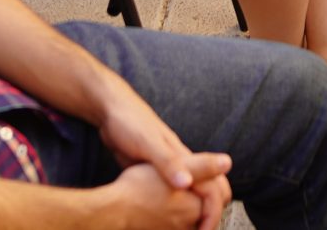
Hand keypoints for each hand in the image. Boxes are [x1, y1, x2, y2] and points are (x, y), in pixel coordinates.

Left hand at [97, 90, 231, 226]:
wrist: (111, 109)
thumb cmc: (129, 122)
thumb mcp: (147, 143)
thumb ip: (168, 162)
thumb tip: (186, 183)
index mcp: (185, 158)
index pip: (215, 188)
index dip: (214, 212)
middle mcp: (182, 163)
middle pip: (211, 190)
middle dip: (211, 213)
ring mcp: (168, 168)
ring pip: (193, 193)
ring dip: (194, 212)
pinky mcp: (154, 172)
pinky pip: (173, 193)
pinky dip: (177, 208)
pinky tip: (162, 219)